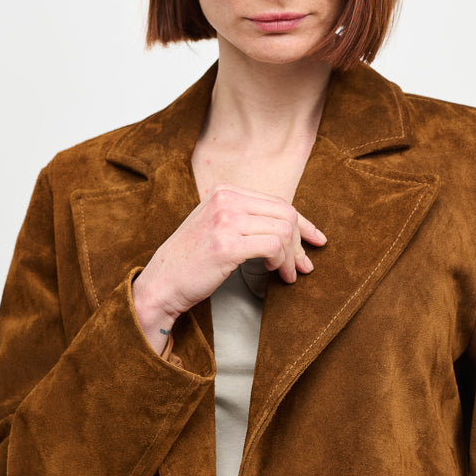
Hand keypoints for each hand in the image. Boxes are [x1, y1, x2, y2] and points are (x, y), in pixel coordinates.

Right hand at [132, 184, 326, 344]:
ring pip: (283, 229)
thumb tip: (290, 230)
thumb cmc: (190, 262)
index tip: (314, 240)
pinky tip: (273, 271)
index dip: (302, 223)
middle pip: (285, 213)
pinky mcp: (227, 244)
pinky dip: (281, 261)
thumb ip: (245, 220)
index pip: (277, 202)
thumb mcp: (216, 228)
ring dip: (291, 256)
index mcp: (224, 192)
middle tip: (302, 266)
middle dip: (300, 243)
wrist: (162, 284)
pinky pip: (273, 246)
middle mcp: (225, 199)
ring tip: (287, 273)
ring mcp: (225, 219)